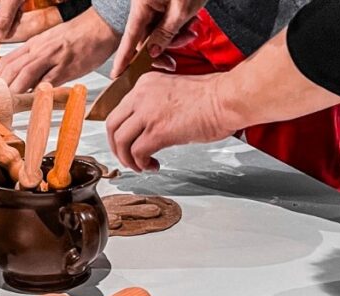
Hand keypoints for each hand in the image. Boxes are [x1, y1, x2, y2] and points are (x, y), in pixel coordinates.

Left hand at [0, 8, 118, 91]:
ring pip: (26, 72)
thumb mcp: (53, 44)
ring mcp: (53, 58)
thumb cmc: (80, 37)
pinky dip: (37, 90)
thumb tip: (29, 81)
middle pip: (13, 66)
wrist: (100, 27)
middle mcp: (40, 50)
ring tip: (5, 100)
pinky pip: (49, 80)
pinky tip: (30, 99)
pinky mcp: (67, 67)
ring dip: (14, 87)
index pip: (9, 60)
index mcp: (36, 44)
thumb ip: (40, 61)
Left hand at [107, 72, 232, 170]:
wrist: (226, 99)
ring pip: (121, 141)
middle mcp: (141, 96)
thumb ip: (157, 105)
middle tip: (128, 159)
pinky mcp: (158, 132)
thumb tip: (151, 126)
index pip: (119, 110)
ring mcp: (148, 113)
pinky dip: (141, 164)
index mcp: (145, 84)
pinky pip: (137, 153)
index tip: (128, 143)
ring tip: (140, 166)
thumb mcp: (174, 92)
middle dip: (116, 147)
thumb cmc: (211, 97)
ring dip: (128, 159)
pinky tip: (153, 165)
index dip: (120, 131)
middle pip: (112, 125)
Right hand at [113, 0, 204, 76]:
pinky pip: (167, 22)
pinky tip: (191, 23)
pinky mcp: (163, 2)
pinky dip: (179, 27)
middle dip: (164, 48)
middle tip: (176, 57)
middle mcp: (144, 4)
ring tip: (192, 31)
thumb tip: (152, 52)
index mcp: (142, 4)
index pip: (130, 38)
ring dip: (176, 37)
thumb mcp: (181, 11)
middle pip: (146, 37)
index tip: (116, 75)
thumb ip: (165, 34)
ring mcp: (154, 3)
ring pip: (159, 32)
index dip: (124, 59)